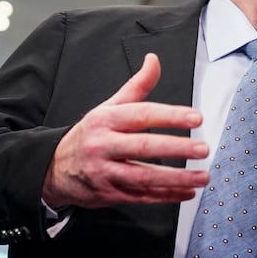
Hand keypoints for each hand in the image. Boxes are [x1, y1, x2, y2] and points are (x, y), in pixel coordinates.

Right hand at [41, 53, 208, 209]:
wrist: (54, 169)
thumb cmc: (88, 136)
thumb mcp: (107, 108)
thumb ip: (136, 86)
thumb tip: (154, 60)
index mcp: (105, 120)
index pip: (141, 115)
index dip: (170, 115)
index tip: (195, 117)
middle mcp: (103, 146)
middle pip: (143, 147)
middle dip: (176, 148)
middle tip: (202, 148)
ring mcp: (104, 172)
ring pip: (144, 177)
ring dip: (176, 178)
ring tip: (202, 176)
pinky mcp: (108, 194)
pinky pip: (141, 196)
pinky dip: (166, 196)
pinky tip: (186, 192)